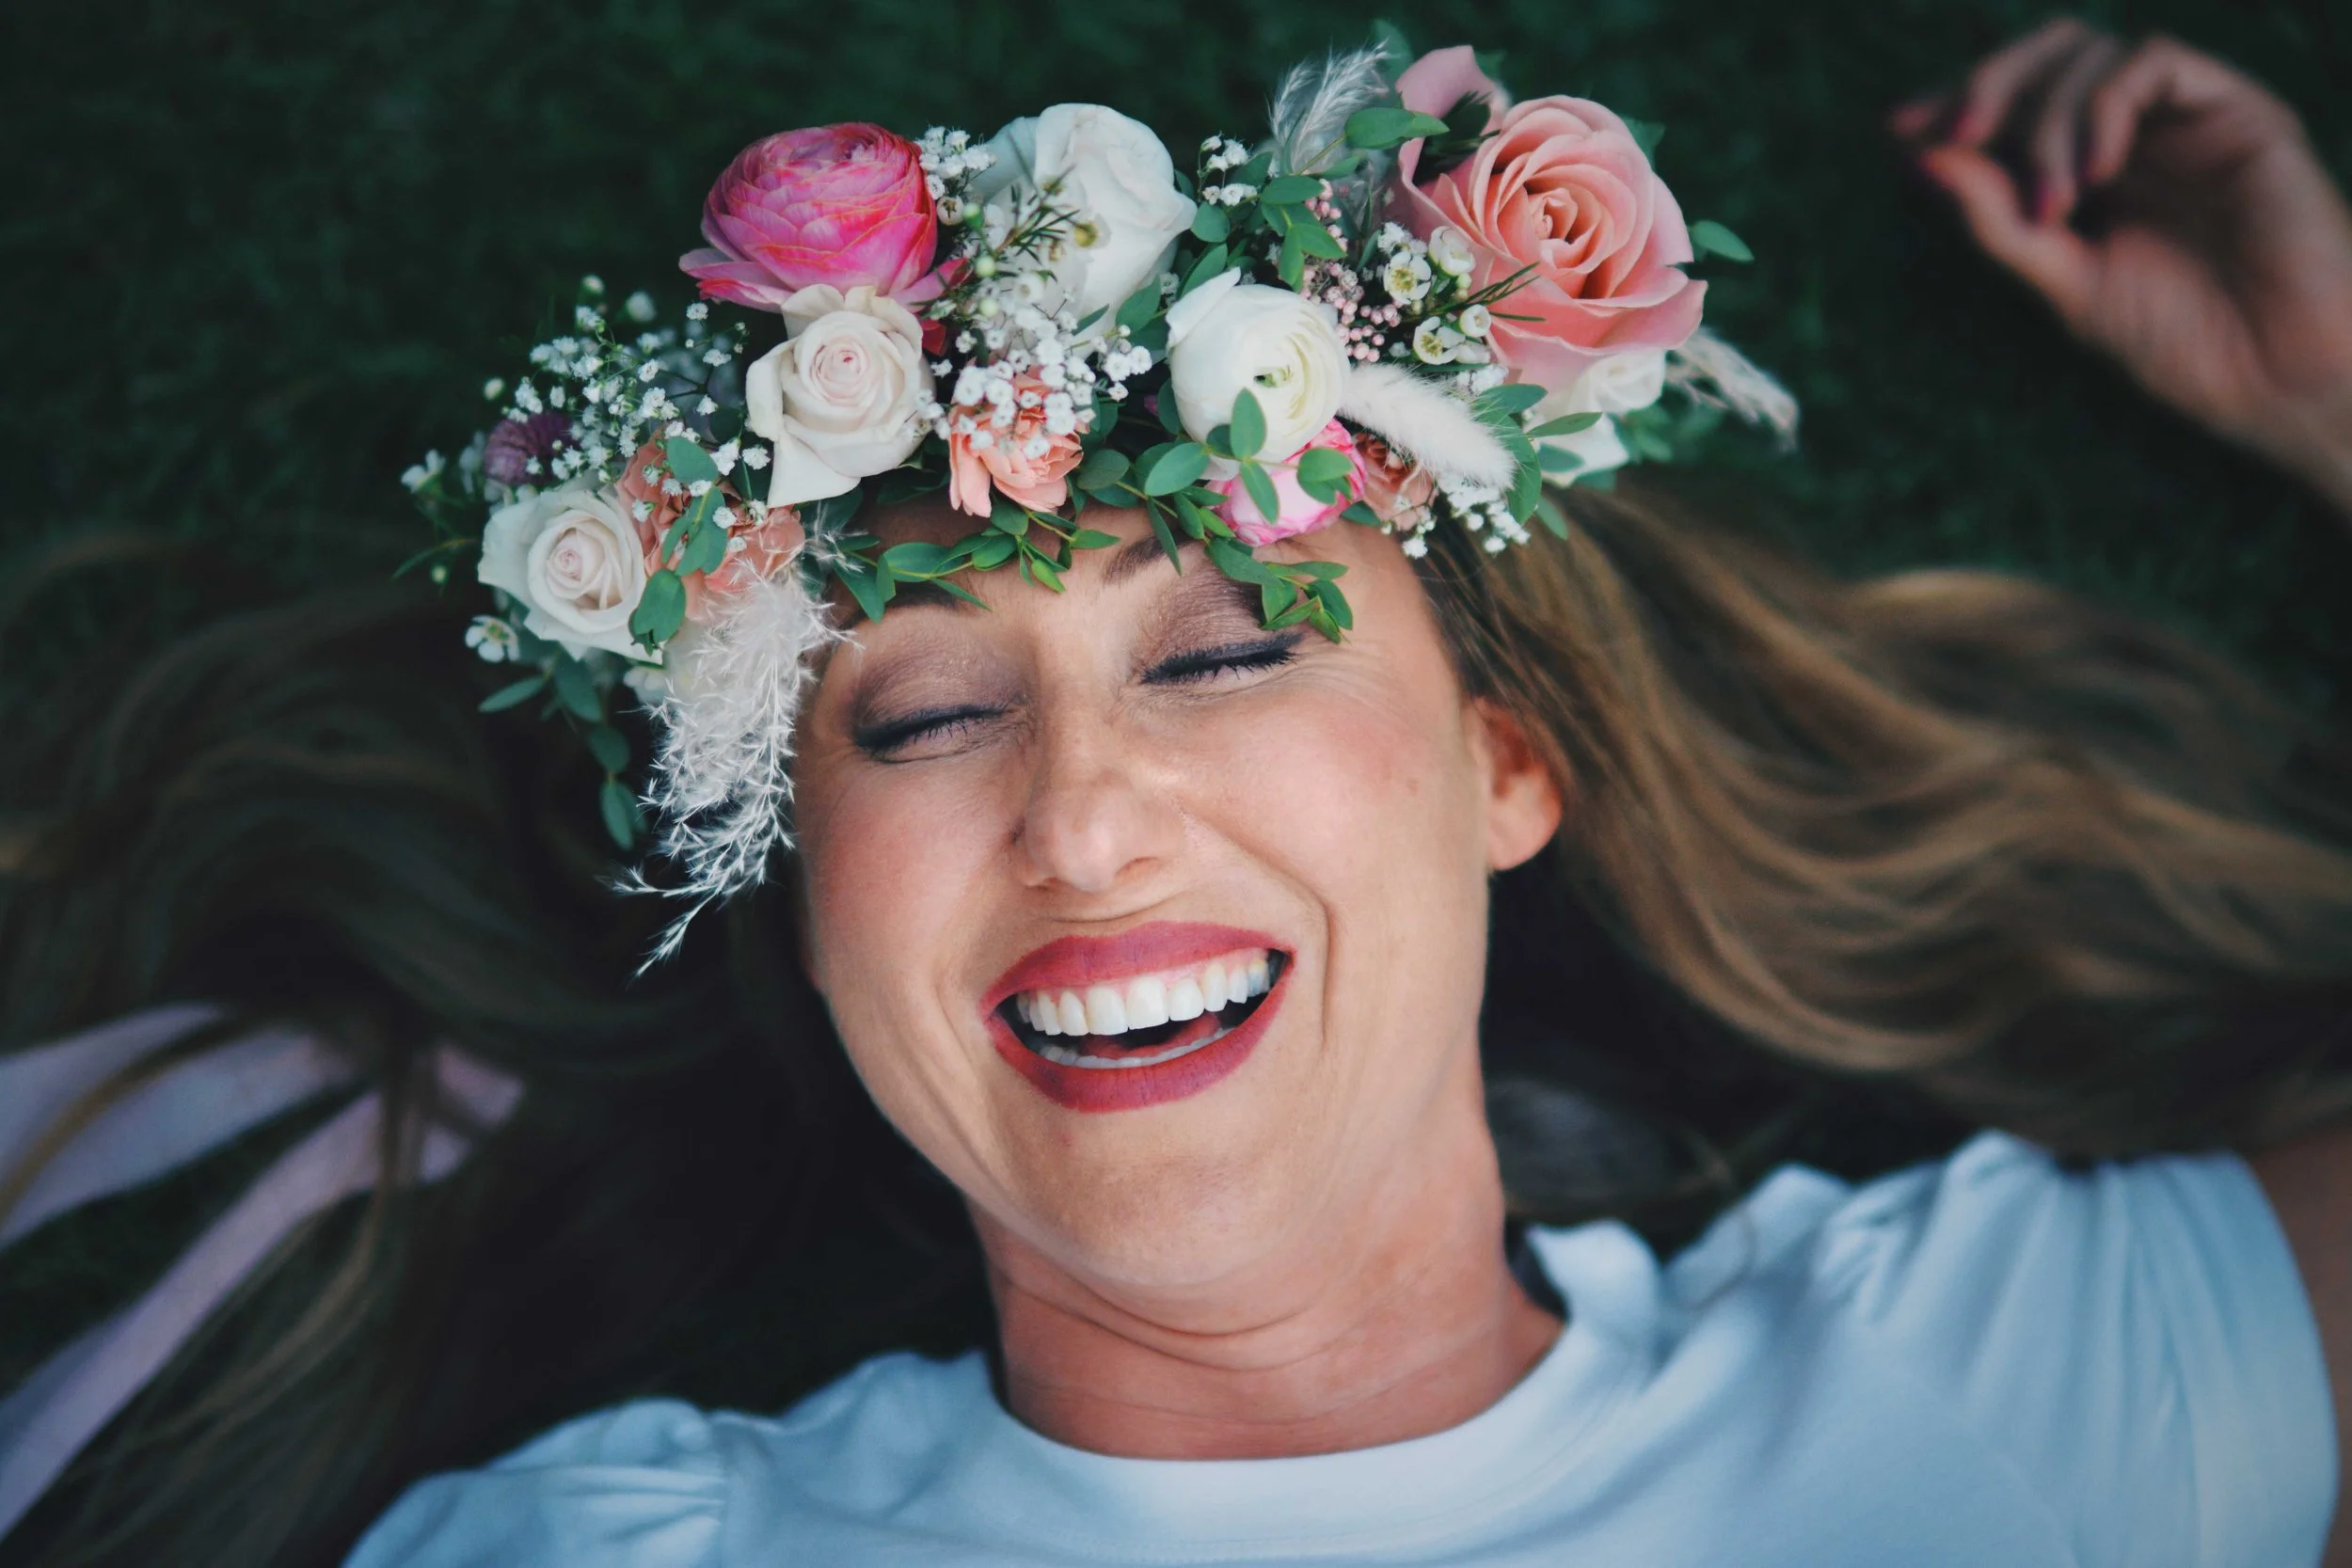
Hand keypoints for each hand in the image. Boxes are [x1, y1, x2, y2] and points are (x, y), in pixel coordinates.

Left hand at [1892, 20, 2351, 516]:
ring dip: (2046, 117)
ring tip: (2053, 201)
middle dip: (1987, 84)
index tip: (1898, 130)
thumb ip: (1998, 222)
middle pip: (2046, 57)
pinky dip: (2106, 105)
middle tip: (1955, 133)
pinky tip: (2097, 171)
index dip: (1953, 103)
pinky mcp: (2236, 110)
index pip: (2013, 106)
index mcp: (2091, 174)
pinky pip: (2155, 62)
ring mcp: (2185, 118)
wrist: (2279, 375)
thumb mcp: (2067, 282)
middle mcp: (2137, 135)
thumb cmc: (2185, 342)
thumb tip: (1921, 162)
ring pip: (2091, 54)